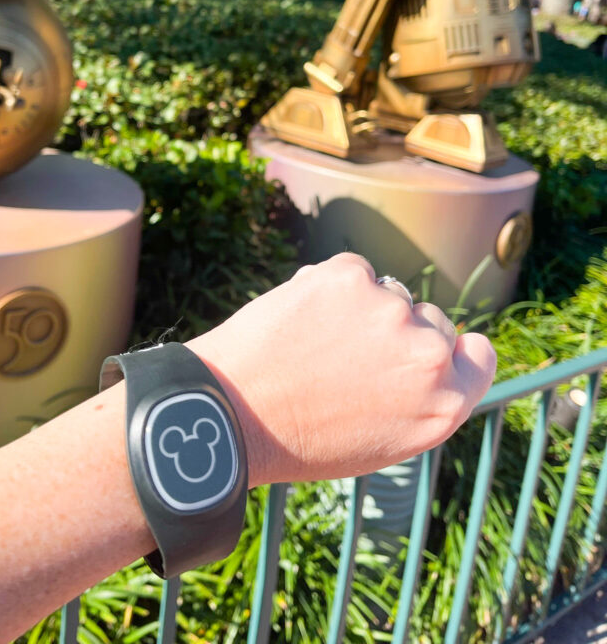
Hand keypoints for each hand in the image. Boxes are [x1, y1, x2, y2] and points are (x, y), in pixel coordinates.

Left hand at [189, 252, 495, 485]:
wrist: (231, 413)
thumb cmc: (301, 438)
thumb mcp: (383, 439)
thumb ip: (419, 395)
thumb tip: (427, 348)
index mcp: (445, 404)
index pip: (478, 354)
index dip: (451, 351)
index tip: (424, 352)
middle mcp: (428, 354)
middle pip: (431, 320)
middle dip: (398, 332)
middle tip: (349, 361)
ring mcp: (390, 309)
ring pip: (387, 293)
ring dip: (361, 309)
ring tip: (315, 346)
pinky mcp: (350, 274)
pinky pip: (354, 271)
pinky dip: (330, 287)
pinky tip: (302, 319)